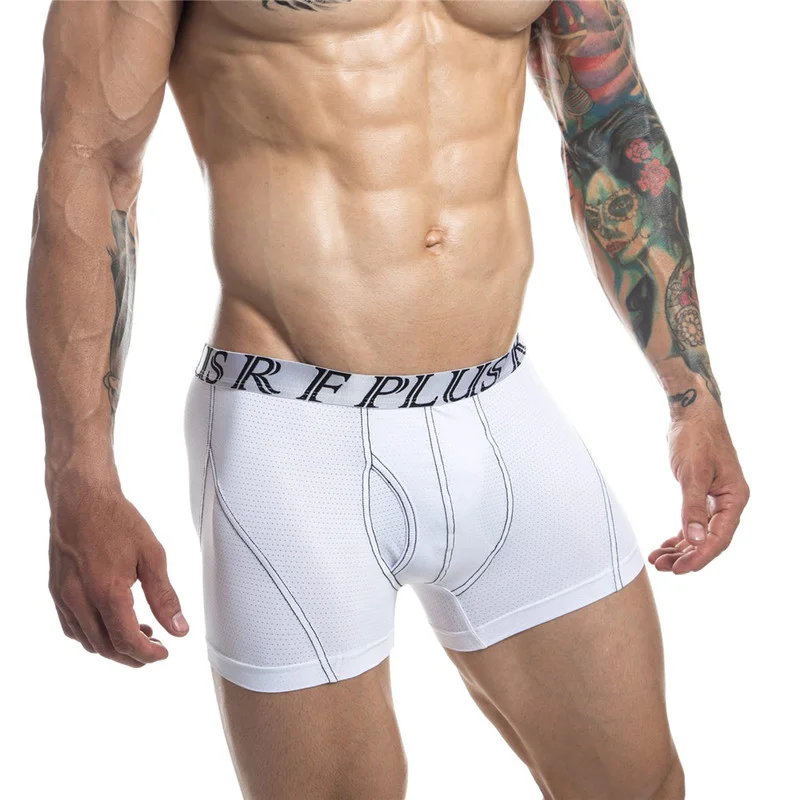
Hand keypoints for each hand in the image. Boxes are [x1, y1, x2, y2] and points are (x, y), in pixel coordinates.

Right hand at [48, 481, 188, 666]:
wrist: (81, 499)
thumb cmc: (116, 521)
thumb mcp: (152, 555)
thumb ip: (165, 596)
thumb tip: (179, 627)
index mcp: (107, 592)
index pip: (126, 641)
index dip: (147, 654)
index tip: (164, 653)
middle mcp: (80, 599)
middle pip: (105, 647)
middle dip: (132, 656)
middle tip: (154, 649)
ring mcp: (64, 597)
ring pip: (87, 641)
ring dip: (112, 647)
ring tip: (138, 635)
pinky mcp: (56, 591)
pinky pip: (72, 627)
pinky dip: (92, 635)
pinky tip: (110, 624)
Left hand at [648, 404, 748, 573]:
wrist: (692, 415)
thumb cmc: (696, 438)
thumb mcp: (693, 473)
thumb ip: (693, 507)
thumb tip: (694, 538)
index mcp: (734, 498)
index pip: (719, 537)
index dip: (700, 555)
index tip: (680, 569)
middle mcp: (729, 502)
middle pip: (710, 540)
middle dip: (687, 556)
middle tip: (663, 568)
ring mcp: (716, 500)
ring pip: (699, 534)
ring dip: (680, 549)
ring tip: (658, 560)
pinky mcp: (702, 495)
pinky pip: (693, 523)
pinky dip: (679, 535)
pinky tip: (665, 546)